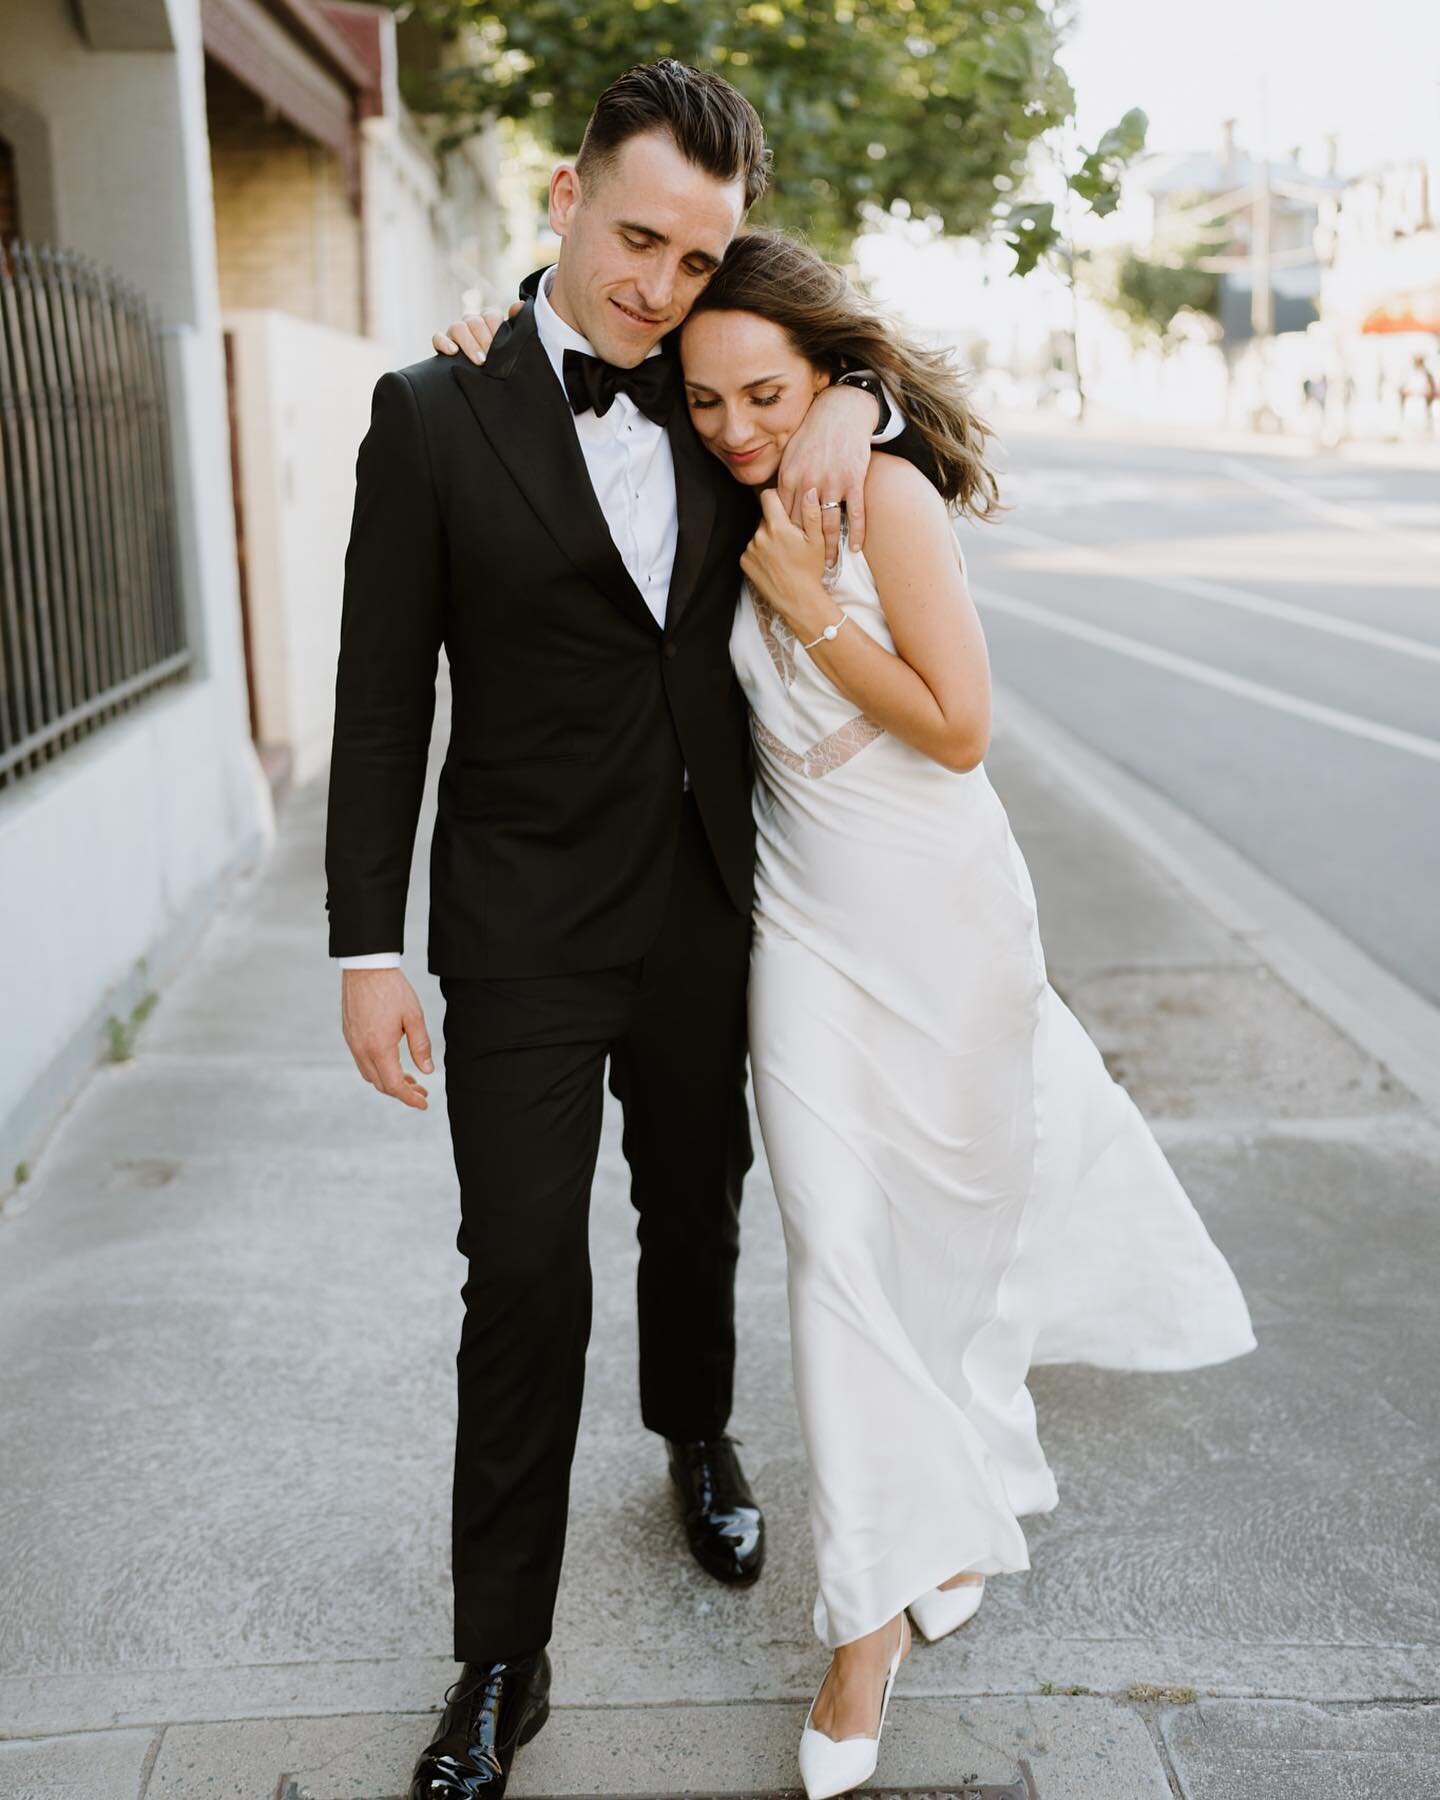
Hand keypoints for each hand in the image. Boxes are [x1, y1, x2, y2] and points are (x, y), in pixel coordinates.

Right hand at [341, 968, 432, 1109]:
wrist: (366, 967)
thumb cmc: (392, 989)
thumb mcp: (414, 1017)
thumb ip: (421, 1046)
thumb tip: (427, 1071)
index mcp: (379, 1047)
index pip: (395, 1085)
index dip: (410, 1098)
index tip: (424, 1103)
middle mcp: (362, 1049)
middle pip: (381, 1084)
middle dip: (402, 1092)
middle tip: (421, 1091)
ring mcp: (352, 1043)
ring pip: (370, 1075)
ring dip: (389, 1081)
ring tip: (410, 1079)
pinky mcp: (349, 1035)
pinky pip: (362, 1062)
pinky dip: (378, 1069)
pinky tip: (392, 1062)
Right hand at [431, 301, 521, 364]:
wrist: (481, 378)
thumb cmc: (497, 359)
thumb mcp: (507, 343)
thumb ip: (513, 325)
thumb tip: (519, 305)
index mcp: (488, 321)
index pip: (491, 315)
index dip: (496, 328)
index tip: (501, 346)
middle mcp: (471, 323)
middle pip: (475, 322)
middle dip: (484, 340)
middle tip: (491, 359)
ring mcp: (455, 331)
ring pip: (457, 327)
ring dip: (469, 344)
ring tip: (480, 361)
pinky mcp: (442, 342)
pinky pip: (438, 337)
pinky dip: (444, 343)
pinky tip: (453, 352)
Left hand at [740, 487, 827, 631]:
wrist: (798, 600)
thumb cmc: (810, 570)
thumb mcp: (818, 541)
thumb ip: (811, 513)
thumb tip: (808, 490)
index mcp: (777, 527)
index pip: (768, 496)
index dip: (776, 497)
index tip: (784, 505)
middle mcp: (760, 535)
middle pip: (765, 517)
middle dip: (776, 522)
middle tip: (791, 538)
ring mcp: (750, 549)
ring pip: (759, 533)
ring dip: (768, 538)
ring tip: (783, 554)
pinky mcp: (744, 561)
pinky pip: (752, 548)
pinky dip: (761, 551)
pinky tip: (774, 562)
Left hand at [775, 383, 878, 564]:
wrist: (840, 413)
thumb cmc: (813, 434)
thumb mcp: (789, 455)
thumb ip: (782, 481)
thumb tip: (771, 503)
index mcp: (789, 478)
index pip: (783, 516)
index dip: (784, 539)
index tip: (784, 558)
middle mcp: (809, 482)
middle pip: (804, 525)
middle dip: (803, 551)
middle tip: (804, 572)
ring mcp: (832, 482)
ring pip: (830, 524)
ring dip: (831, 548)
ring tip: (831, 567)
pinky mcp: (854, 480)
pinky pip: (856, 512)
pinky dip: (856, 532)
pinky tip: (854, 549)